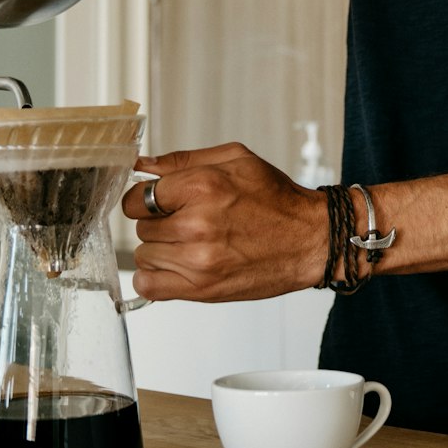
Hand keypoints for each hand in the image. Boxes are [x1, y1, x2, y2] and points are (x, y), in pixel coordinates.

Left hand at [120, 143, 325, 301]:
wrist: (310, 239)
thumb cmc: (276, 199)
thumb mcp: (235, 159)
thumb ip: (183, 160)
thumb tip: (142, 164)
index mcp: (202, 185)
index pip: (137, 197)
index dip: (146, 199)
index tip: (159, 203)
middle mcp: (196, 223)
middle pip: (140, 228)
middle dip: (158, 223)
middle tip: (187, 222)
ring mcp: (198, 259)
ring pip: (144, 255)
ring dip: (160, 250)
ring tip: (189, 244)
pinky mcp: (202, 288)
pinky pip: (149, 286)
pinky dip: (155, 278)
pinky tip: (176, 267)